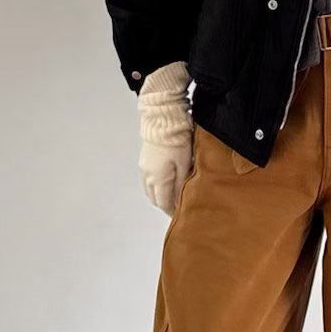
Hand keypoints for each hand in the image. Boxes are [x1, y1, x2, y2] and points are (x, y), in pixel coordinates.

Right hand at [137, 61, 193, 215]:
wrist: (163, 116)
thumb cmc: (176, 138)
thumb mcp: (185, 163)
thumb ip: (182, 184)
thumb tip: (181, 199)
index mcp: (157, 179)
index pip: (164, 203)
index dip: (173, 211)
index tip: (181, 215)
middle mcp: (147, 175)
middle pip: (155, 198)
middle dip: (166, 204)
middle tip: (179, 207)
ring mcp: (145, 166)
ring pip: (151, 188)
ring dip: (161, 193)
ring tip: (174, 194)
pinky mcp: (145, 157)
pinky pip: (149, 177)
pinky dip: (157, 183)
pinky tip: (167, 179)